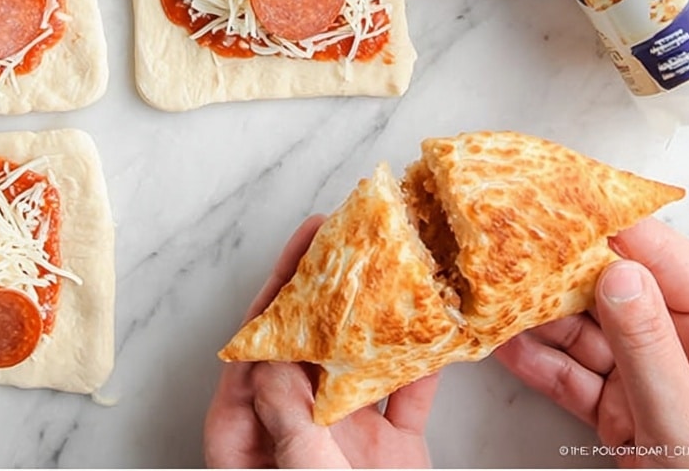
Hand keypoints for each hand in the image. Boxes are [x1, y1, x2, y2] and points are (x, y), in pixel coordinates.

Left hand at [204, 214, 437, 468]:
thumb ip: (287, 416)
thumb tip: (277, 353)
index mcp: (252, 436)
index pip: (256, 350)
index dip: (278, 294)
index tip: (302, 250)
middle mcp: (298, 429)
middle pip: (309, 346)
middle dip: (330, 293)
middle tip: (351, 239)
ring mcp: (346, 441)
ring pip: (358, 364)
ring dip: (378, 320)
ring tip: (395, 268)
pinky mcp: (393, 454)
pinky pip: (407, 397)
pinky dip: (422, 366)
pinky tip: (436, 331)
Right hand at [494, 217, 688, 467]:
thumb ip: (649, 346)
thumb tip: (617, 272)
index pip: (661, 255)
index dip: (605, 224)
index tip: (555, 200)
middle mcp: (687, 341)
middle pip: (612, 285)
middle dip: (557, 269)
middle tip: (505, 245)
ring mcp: (651, 375)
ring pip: (585, 328)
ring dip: (536, 314)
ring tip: (490, 291)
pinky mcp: (623, 410)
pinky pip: (575, 374)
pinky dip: (538, 362)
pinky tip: (502, 344)